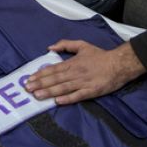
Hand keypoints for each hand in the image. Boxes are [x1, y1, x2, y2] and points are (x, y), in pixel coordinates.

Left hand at [25, 41, 145, 104]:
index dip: (41, 74)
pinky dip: (68, 99)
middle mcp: (75, 73)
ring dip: (49, 92)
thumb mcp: (82, 45)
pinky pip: (78, 96)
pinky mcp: (91, 92)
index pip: (53, 69)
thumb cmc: (100, 55)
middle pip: (55, 79)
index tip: (30, 78)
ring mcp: (83, 83)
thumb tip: (49, 47)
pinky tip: (58, 102)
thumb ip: (65, 45)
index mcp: (72, 63)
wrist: (119, 64)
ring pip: (63, 88)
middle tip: (28, 89)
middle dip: (40, 84)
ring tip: (37, 96)